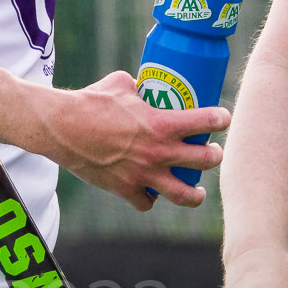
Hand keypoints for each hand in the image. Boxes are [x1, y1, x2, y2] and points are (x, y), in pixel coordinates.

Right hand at [38, 71, 229, 210]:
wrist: (62, 128)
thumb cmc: (91, 101)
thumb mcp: (121, 84)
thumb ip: (139, 87)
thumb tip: (143, 85)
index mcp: (162, 124)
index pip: (206, 121)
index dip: (221, 119)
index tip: (224, 119)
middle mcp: (159, 152)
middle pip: (205, 161)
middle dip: (215, 157)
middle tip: (214, 153)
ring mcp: (144, 175)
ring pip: (184, 195)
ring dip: (196, 194)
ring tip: (199, 192)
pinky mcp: (126, 190)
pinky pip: (146, 203)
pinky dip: (150, 199)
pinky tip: (151, 194)